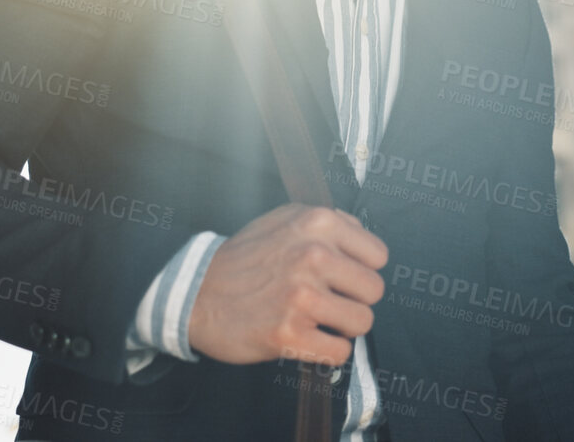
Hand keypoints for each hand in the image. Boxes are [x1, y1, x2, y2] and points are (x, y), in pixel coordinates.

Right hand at [188, 204, 388, 365]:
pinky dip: (327, 351)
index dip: (361, 270)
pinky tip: (309, 339)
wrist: (195, 294)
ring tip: (319, 321)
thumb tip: (363, 239)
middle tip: (329, 302)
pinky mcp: (289, 333)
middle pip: (374, 291)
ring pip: (362, 322)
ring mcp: (302, 296)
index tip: (342, 278)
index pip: (378, 256)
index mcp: (317, 223)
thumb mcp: (284, 220)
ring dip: (343, 328)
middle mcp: (312, 255)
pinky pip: (340, 352)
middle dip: (354, 300)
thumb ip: (327, 224)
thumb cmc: (242, 260)